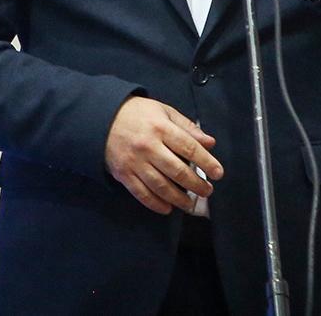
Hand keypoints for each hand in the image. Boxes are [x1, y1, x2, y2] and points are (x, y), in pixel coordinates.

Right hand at [104, 97, 223, 214]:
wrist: (102, 118)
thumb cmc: (138, 114)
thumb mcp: (164, 111)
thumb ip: (187, 127)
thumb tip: (210, 143)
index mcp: (161, 128)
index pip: (189, 148)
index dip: (206, 162)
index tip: (218, 173)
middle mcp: (148, 146)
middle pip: (176, 170)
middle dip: (195, 184)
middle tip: (208, 191)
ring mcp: (135, 162)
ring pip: (160, 186)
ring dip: (178, 198)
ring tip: (190, 204)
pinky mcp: (123, 174)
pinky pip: (141, 194)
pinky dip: (155, 204)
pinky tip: (167, 208)